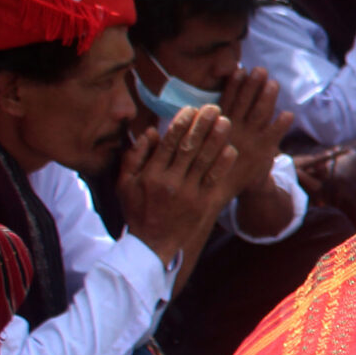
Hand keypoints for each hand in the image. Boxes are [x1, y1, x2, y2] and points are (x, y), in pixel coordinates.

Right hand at [115, 104, 237, 265]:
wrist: (153, 246)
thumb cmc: (138, 212)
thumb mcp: (124, 185)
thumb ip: (134, 157)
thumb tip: (149, 131)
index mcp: (150, 175)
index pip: (168, 143)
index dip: (182, 123)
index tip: (191, 109)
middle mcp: (170, 182)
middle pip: (189, 147)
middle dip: (202, 125)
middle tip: (214, 108)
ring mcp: (188, 194)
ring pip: (205, 161)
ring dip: (216, 139)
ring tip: (225, 121)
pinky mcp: (203, 205)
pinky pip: (215, 180)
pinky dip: (223, 164)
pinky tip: (231, 149)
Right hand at [216, 69, 293, 198]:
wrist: (233, 188)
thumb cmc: (223, 157)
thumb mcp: (214, 139)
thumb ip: (217, 120)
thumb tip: (215, 99)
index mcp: (220, 126)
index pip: (227, 101)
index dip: (234, 86)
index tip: (240, 69)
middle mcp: (234, 132)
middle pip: (245, 104)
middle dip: (253, 86)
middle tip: (261, 70)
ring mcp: (250, 141)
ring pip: (259, 115)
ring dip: (267, 98)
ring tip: (274, 83)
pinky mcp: (264, 152)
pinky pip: (274, 135)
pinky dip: (281, 124)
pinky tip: (288, 113)